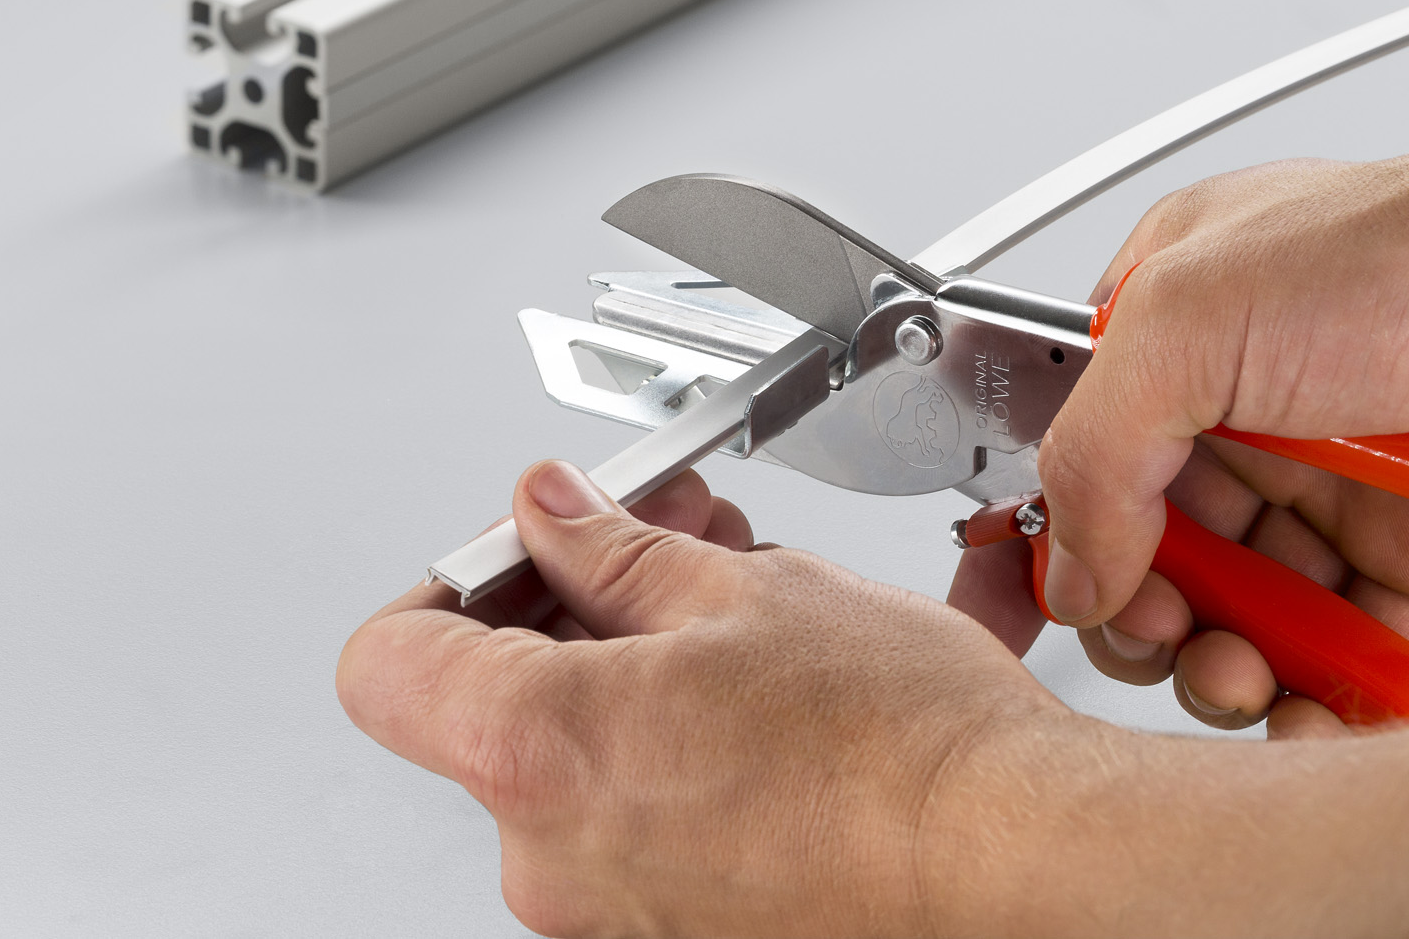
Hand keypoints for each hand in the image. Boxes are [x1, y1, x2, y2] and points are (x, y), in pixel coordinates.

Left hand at [341, 463, 1408, 935]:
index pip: (389, 659)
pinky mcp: (671, 928)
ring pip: (568, 754)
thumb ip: (615, 548)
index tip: (511, 549)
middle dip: (565, 602)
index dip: (447, 581)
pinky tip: (747, 691)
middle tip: (646, 541)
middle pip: (486, 700)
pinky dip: (665, 742)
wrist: (1019, 864)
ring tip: (725, 606)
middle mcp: (551, 852)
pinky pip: (628, 816)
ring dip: (626, 666)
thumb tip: (552, 511)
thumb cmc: (906, 750)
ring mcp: (608, 909)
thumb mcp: (747, 592)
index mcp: (540, 748)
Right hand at [955, 99, 1408, 735]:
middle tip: (1159, 634)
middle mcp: (1244, 421)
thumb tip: (1070, 572)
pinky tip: (1296, 715)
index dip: (1064, 541)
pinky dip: (1314, 704)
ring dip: (1219, 670)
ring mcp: (1328, 493)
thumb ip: (1093, 447)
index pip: (1083, 464)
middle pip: (1153, 559)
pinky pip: (1343, 658)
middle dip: (1142, 618)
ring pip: (1238, 619)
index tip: (1070, 592)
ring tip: (1234, 675)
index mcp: (1171, 343)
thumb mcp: (1186, 322)